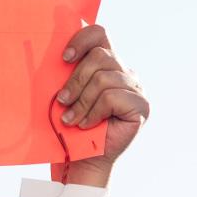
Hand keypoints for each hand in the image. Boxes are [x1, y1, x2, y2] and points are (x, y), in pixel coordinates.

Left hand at [53, 23, 148, 185]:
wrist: (80, 161)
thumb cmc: (70, 128)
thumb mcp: (66, 94)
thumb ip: (67, 72)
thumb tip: (55, 51)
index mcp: (108, 64)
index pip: (101, 34)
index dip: (82, 40)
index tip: (64, 58)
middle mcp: (126, 73)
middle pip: (101, 56)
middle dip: (76, 80)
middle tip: (62, 101)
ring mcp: (136, 90)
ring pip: (104, 79)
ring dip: (82, 101)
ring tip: (71, 119)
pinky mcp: (141, 107)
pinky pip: (112, 97)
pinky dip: (94, 112)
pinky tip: (87, 125)